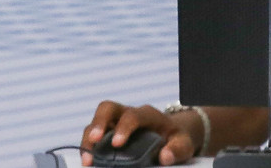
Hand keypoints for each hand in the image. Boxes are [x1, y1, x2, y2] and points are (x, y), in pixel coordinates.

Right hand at [81, 102, 199, 165]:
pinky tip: (89, 161)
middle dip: (98, 123)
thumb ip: (177, 149)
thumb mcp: (183, 143)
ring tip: (87, 160)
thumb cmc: (175, 138)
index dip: (123, 128)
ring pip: (95, 121)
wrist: (169, 134)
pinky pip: (93, 135)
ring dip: (88, 139)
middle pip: (107, 108)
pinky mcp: (107, 132)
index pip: (132, 115)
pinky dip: (89, 147)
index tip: (116, 144)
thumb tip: (164, 157)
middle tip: (94, 140)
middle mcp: (127, 113)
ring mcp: (115, 121)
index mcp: (147, 114)